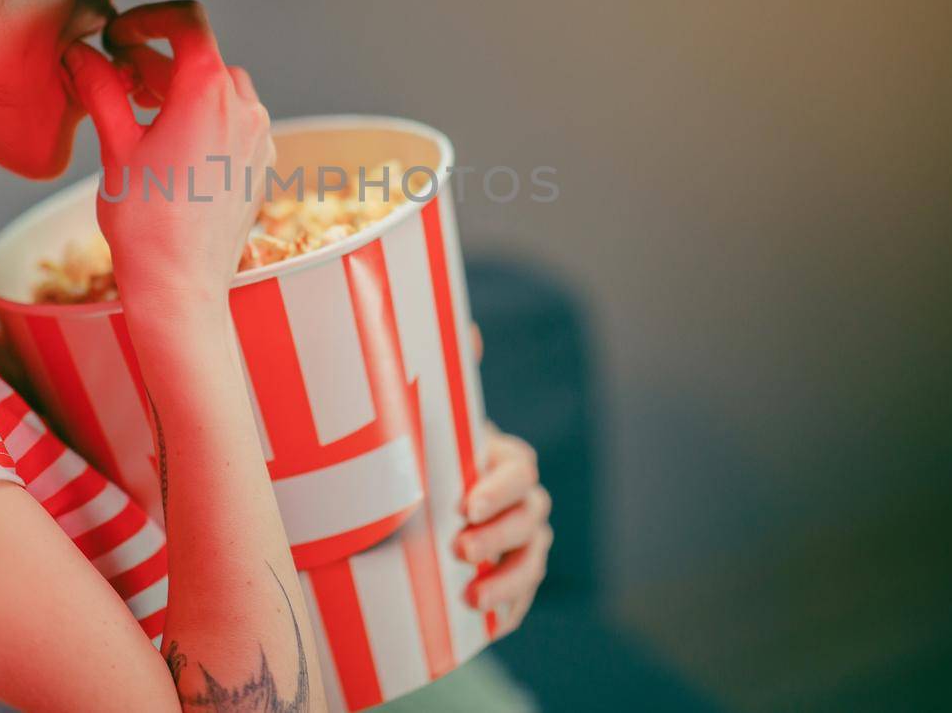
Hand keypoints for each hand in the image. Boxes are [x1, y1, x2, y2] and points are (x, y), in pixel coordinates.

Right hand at [63, 0, 273, 313]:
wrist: (182, 285)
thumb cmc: (148, 224)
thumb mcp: (115, 147)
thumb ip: (101, 90)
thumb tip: (81, 55)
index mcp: (208, 93)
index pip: (186, 21)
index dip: (147, 18)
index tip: (119, 36)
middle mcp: (244, 108)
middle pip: (200, 57)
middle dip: (156, 61)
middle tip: (117, 80)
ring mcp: (258, 137)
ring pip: (219, 88)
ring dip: (180, 89)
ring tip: (140, 112)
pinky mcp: (260, 163)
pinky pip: (234, 121)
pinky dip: (203, 117)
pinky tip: (170, 144)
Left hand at [453, 325, 552, 636]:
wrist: (417, 497)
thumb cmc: (424, 451)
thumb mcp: (428, 415)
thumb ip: (445, 372)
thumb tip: (466, 327)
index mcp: (503, 458)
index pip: (520, 470)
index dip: (499, 488)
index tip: (466, 503)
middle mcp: (519, 500)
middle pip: (531, 518)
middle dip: (501, 535)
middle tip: (460, 549)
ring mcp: (518, 542)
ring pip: (534, 559)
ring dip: (510, 579)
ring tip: (472, 596)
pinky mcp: (506, 579)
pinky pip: (521, 599)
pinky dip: (510, 611)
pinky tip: (489, 624)